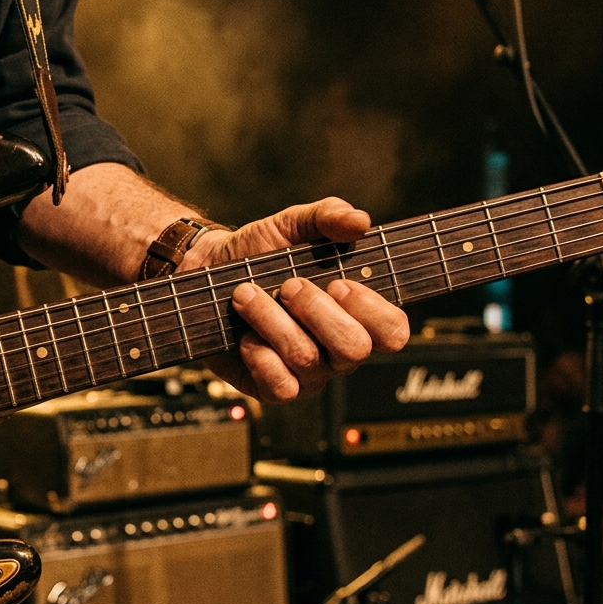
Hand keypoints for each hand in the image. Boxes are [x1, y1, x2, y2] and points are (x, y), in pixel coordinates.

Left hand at [177, 197, 409, 402]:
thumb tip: (359, 222)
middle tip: (287, 285)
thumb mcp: (293, 224)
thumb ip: (329, 216)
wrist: (209, 271)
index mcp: (356, 314)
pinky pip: (280, 387)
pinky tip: (244, 335)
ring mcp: (308, 373)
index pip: (392, 331)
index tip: (338, 282)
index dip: (372, 310)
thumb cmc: (260, 252)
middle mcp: (338, 350)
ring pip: (307, 359)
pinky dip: (259, 356)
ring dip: (271, 320)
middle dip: (316, 311)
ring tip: (246, 294)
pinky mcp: (273, 387)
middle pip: (353, 349)